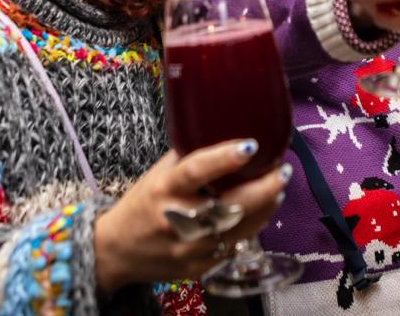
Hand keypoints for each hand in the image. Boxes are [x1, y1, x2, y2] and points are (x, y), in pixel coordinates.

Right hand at [93, 139, 286, 293]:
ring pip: (239, 228)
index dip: (224, 158)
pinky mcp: (198, 268)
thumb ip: (188, 157)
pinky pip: (234, 245)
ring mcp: (189, 248)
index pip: (196, 171)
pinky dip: (252, 226)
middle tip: (282, 171)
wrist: (117, 251)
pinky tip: (262, 210)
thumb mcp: (158, 174)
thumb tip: (226, 133)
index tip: (251, 145)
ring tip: (278, 187)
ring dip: (265, 207)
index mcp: (163, 189)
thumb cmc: (142, 204)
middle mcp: (176, 219)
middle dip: (263, 189)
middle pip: (228, 206)